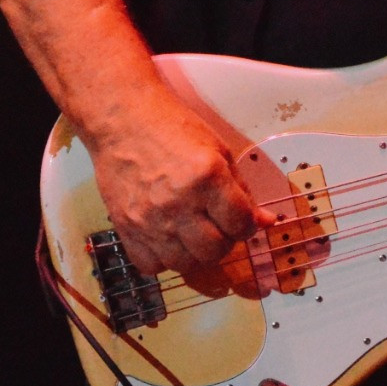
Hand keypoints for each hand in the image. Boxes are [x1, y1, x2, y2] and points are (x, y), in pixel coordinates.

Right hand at [85, 93, 271, 295]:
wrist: (122, 119)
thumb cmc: (172, 128)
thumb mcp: (218, 150)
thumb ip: (241, 190)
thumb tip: (264, 221)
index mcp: (207, 178)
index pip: (240, 224)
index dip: (247, 225)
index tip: (241, 219)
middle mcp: (178, 204)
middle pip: (215, 252)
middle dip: (225, 242)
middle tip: (219, 226)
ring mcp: (150, 220)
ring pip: (185, 264)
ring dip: (195, 253)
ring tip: (193, 232)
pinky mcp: (126, 228)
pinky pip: (151, 266)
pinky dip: (163, 259)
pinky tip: (166, 238)